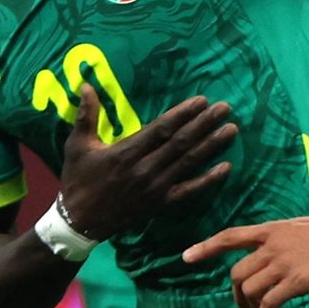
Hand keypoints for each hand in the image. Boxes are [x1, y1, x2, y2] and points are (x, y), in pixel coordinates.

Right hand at [59, 85, 237, 239]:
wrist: (79, 222)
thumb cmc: (79, 179)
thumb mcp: (78, 145)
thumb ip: (86, 115)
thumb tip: (86, 85)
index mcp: (126, 151)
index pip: (161, 129)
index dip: (184, 114)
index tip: (202, 101)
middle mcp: (144, 169)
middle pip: (180, 142)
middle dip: (204, 124)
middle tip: (225, 108)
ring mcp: (155, 188)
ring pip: (188, 163)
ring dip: (212, 146)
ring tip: (231, 130)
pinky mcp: (160, 205)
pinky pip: (188, 191)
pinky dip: (208, 180)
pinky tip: (226, 167)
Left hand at [182, 215, 308, 307]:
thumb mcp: (300, 227)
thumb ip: (282, 237)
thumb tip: (272, 246)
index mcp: (272, 230)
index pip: (231, 236)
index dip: (207, 247)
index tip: (186, 257)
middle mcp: (272, 245)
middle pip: (237, 272)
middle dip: (236, 293)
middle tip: (245, 306)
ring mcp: (283, 263)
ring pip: (249, 288)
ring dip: (250, 307)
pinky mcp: (295, 281)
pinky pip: (269, 303)